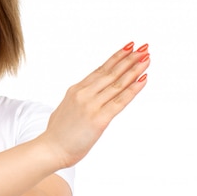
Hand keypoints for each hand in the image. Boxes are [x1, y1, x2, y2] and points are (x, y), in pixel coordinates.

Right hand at [43, 42, 149, 168]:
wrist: (50, 148)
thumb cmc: (57, 134)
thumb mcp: (66, 109)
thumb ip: (77, 101)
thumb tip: (85, 98)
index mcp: (75, 90)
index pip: (100, 70)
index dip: (116, 58)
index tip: (128, 48)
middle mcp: (84, 94)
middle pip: (111, 72)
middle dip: (129, 59)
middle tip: (143, 47)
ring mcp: (91, 105)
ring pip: (117, 83)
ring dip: (134, 69)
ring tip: (146, 58)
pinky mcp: (99, 119)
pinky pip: (120, 101)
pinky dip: (133, 89)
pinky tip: (143, 79)